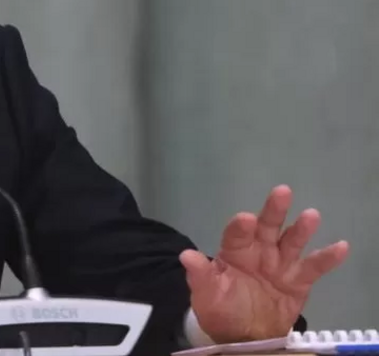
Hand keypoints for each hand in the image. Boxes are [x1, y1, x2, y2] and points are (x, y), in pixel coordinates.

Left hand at [180, 185, 348, 342]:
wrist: (245, 333)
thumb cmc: (222, 307)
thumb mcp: (207, 294)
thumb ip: (200, 275)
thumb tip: (186, 255)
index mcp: (235, 251)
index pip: (237, 235)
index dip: (241, 226)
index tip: (246, 219)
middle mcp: (259, 251)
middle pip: (267, 227)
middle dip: (274, 211)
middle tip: (282, 192)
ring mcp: (280, 264)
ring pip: (292, 241)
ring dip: (301, 229)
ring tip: (311, 215)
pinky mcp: (299, 280)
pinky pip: (314, 266)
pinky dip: (327, 257)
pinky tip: (340, 246)